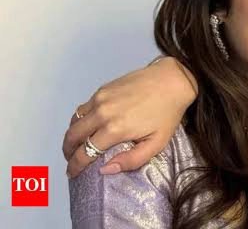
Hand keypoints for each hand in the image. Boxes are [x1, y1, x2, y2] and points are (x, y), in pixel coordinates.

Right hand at [63, 57, 196, 177]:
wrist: (172, 80)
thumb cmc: (167, 113)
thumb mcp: (156, 143)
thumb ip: (131, 160)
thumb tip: (105, 169)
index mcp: (114, 129)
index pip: (85, 153)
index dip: (75, 166)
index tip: (72, 173)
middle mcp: (102, 114)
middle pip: (73, 137)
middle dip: (68, 152)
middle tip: (71, 161)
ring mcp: (100, 99)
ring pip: (74, 122)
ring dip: (71, 136)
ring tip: (76, 146)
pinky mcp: (102, 89)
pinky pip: (82, 108)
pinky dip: (78, 121)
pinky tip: (85, 127)